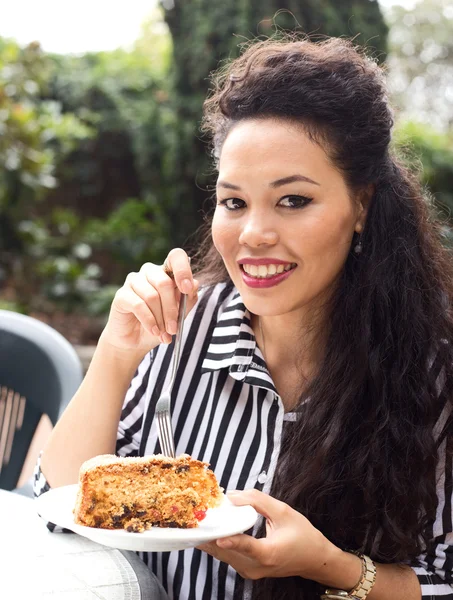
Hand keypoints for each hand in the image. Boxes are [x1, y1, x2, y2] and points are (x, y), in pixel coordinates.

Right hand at [102, 248, 198, 351]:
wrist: (136, 341)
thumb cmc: (159, 324)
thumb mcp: (179, 314)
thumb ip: (188, 299)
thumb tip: (194, 284)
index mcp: (166, 272)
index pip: (176, 257)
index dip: (183, 270)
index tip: (187, 289)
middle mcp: (149, 272)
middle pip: (164, 283)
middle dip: (172, 309)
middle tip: (174, 329)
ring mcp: (133, 281)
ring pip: (152, 296)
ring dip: (160, 319)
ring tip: (163, 334)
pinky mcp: (121, 295)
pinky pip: (138, 305)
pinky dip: (149, 321)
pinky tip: (153, 331)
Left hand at [198, 489, 335, 582]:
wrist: (314, 559)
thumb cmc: (302, 535)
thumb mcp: (284, 512)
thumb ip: (258, 501)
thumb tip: (233, 496)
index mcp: (269, 554)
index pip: (248, 547)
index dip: (232, 541)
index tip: (218, 536)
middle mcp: (257, 568)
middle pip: (227, 552)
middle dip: (212, 533)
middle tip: (198, 515)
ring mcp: (250, 572)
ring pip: (223, 555)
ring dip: (212, 537)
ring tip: (200, 520)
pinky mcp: (247, 570)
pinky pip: (227, 556)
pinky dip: (219, 543)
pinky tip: (212, 529)